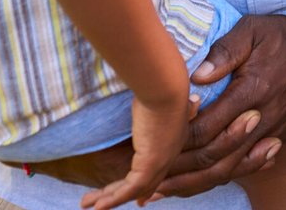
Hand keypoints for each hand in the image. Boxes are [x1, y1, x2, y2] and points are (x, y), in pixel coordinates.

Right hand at [79, 93, 190, 209]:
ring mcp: (161, 161)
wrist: (167, 87)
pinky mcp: (151, 164)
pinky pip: (130, 188)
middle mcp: (169, 154)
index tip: (139, 198)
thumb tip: (196, 102)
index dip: (146, 185)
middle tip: (102, 205)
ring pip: (134, 189)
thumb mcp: (164, 102)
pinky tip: (98, 207)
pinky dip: (114, 199)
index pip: (158, 170)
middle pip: (144, 184)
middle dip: (121, 194)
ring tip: (89, 205)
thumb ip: (176, 109)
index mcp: (173, 141)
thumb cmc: (162, 88)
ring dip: (110, 198)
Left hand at [156, 0, 285, 198]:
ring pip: (231, 168)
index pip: (207, 128)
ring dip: (196, 182)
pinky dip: (224, 176)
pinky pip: (249, 165)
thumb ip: (225, 51)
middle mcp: (262, 119)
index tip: (152, 147)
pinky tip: (204, 180)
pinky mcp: (281, 136)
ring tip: (165, 191)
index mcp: (251, 92)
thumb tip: (196, 76)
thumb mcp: (254, 29)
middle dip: (179, 172)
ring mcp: (273, 131)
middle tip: (146, 182)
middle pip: (215, 158)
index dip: (177, 142)